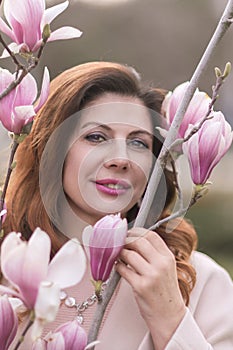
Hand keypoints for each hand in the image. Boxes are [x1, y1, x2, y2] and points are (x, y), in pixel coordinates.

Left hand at [115, 227, 185, 349]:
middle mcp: (161, 264)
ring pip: (128, 254)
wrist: (169, 317)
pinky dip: (117, 266)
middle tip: (118, 242)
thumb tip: (133, 240)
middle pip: (138, 241)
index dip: (136, 231)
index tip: (128, 233)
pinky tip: (117, 267)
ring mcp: (151, 275)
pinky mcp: (141, 286)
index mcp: (168, 257)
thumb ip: (154, 254)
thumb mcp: (166, 269)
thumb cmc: (164, 292)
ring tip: (117, 255)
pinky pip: (123, 269)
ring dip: (119, 253)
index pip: (151, 235)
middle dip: (125, 240)